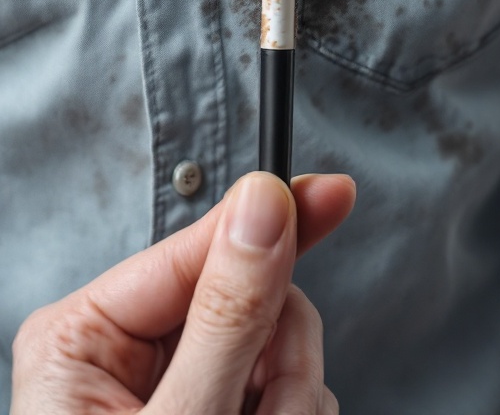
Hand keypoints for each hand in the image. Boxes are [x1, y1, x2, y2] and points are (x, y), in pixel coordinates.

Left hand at [11, 171, 355, 413]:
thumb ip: (226, 315)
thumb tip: (263, 205)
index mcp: (83, 336)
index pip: (197, 248)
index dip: (271, 217)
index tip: (333, 190)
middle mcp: (124, 354)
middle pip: (247, 295)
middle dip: (281, 356)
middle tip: (282, 409)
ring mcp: (171, 386)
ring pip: (274, 343)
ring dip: (291, 397)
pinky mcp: (210, 413)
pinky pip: (280, 386)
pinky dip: (289, 413)